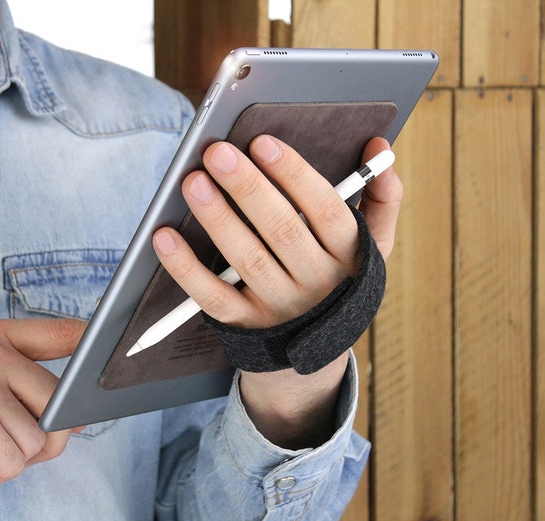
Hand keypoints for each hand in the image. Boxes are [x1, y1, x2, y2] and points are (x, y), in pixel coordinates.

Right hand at [0, 318, 85, 489]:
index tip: (112, 348)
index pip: (55, 332)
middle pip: (57, 402)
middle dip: (42, 436)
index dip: (89, 342)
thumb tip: (74, 411)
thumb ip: (17, 375)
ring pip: (39, 439)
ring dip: (12, 458)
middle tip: (5, 442)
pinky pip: (14, 463)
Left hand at [152, 135, 401, 446]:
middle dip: (248, 188)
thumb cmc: (339, 279)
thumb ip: (381, 198)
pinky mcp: (245, 325)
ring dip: (218, 220)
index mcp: (349, 254)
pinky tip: (164, 237)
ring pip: (247, 260)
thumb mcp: (373, 247)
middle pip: (282, 230)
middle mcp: (317, 282)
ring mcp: (279, 306)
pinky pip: (213, 297)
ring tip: (193, 182)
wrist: (315, 353)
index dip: (294, 174)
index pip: (325, 209)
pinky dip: (186, 268)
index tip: (262, 142)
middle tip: (217, 152)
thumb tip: (379, 146)